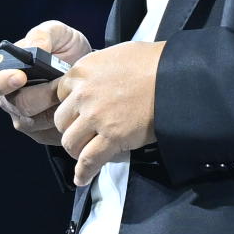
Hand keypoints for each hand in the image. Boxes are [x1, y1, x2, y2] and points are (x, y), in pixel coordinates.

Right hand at [0, 20, 90, 146]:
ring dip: (56, 105)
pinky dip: (65, 118)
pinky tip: (75, 104)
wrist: (90, 71)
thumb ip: (43, 35)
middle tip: (62, 82)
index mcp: (1, 73)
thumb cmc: (67, 49)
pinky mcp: (42, 134)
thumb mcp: (58, 33)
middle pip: (17, 105)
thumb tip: (34, 50)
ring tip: (73, 90)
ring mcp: (24, 119)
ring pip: (36, 121)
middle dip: (42, 93)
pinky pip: (51, 132)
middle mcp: (8, 99)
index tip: (20, 76)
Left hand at [54, 39, 167, 182]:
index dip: (69, 106)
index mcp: (82, 71)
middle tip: (84, 133)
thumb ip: (95, 70)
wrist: (174, 77)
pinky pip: (88, 160)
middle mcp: (83, 94)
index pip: (59, 95)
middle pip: (61, 121)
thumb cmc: (151, 63)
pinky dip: (83, 172)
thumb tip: (93, 82)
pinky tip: (82, 177)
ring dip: (77, 150)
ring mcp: (96, 117)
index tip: (76, 114)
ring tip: (85, 154)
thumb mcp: (114, 55)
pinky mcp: (111, 137)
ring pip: (70, 142)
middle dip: (71, 128)